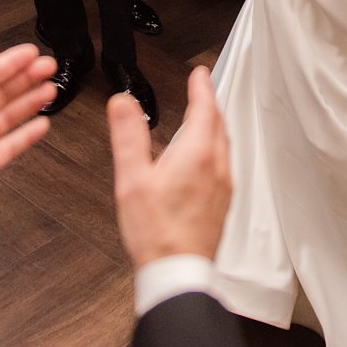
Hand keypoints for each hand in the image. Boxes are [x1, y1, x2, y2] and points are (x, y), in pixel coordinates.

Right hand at [109, 66, 230, 266]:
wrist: (179, 272)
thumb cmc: (157, 233)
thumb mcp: (133, 179)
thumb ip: (128, 137)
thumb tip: (123, 103)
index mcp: (197, 155)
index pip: (206, 109)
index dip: (202, 87)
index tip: (199, 73)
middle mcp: (216, 168)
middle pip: (219, 125)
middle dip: (209, 104)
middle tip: (201, 90)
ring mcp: (223, 187)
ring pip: (223, 145)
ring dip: (213, 126)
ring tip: (202, 119)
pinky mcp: (222, 204)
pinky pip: (222, 164)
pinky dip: (213, 149)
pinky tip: (201, 160)